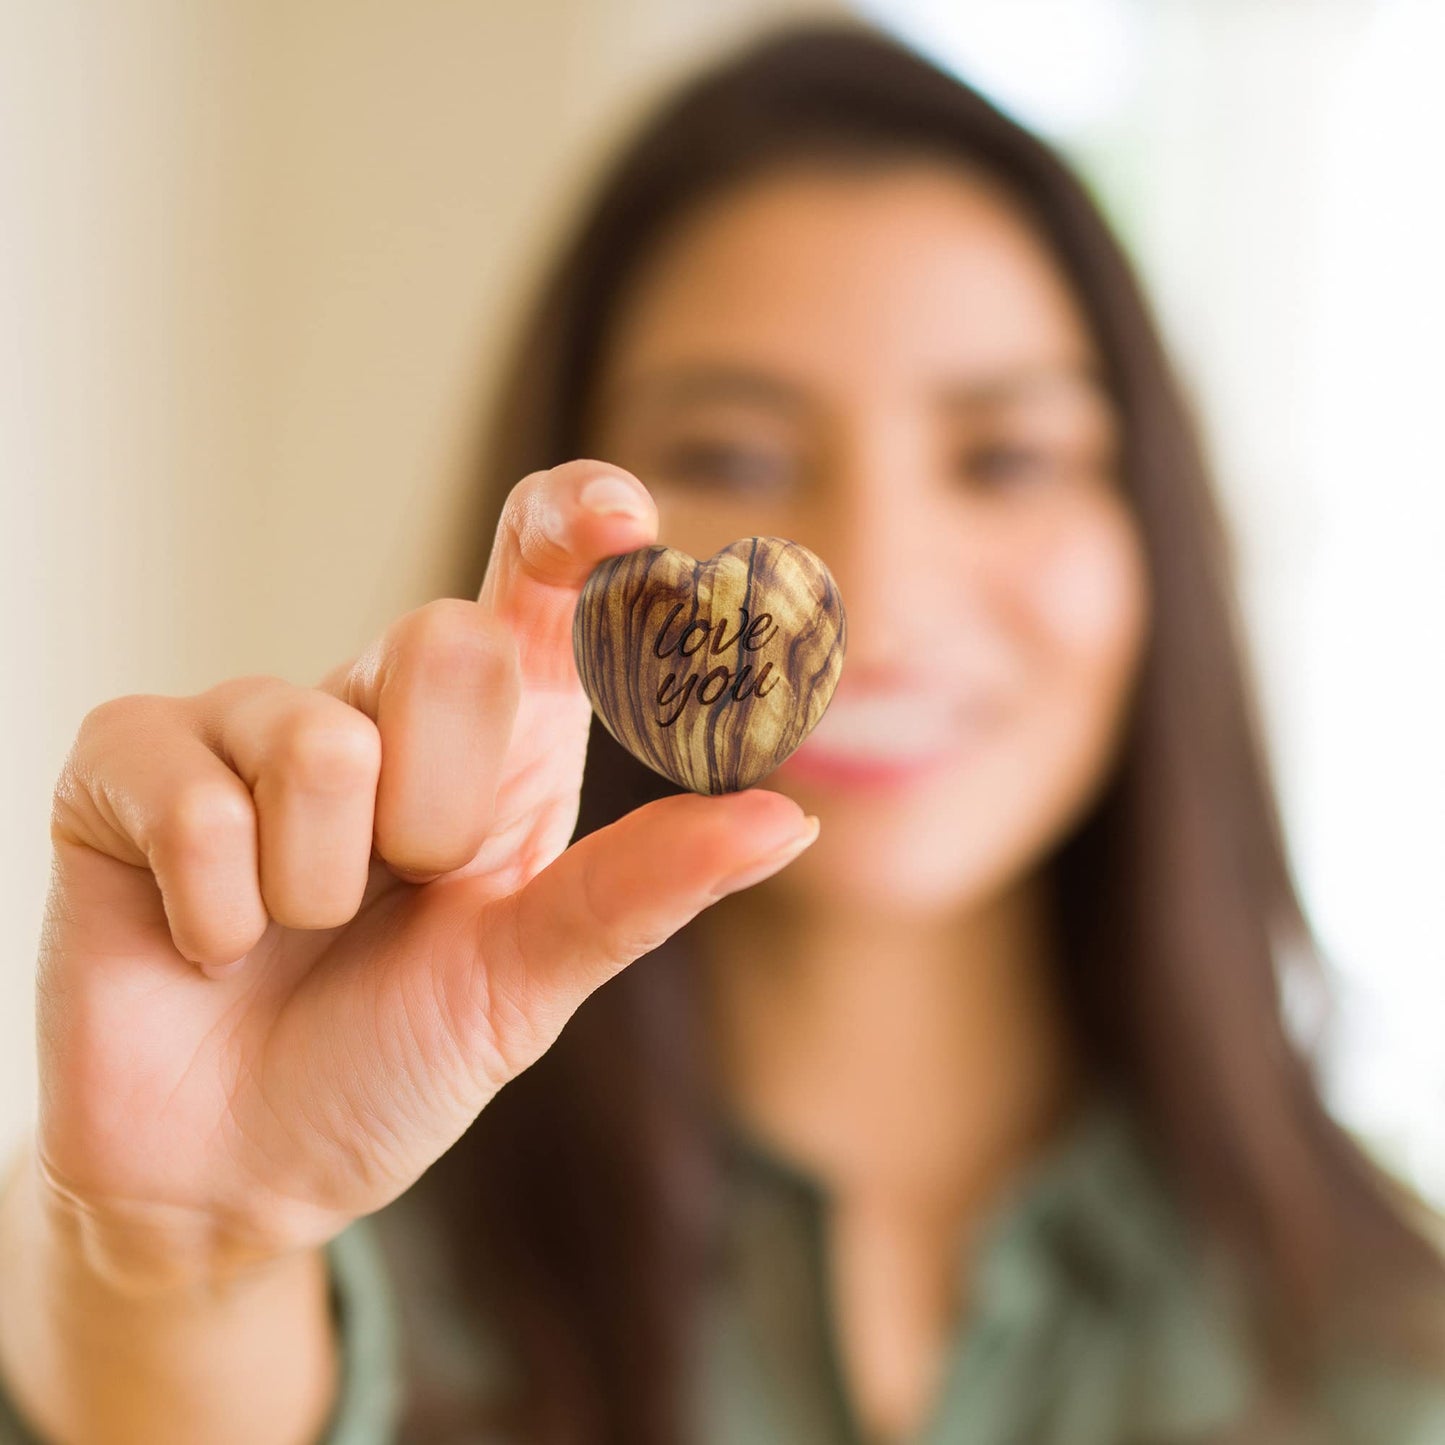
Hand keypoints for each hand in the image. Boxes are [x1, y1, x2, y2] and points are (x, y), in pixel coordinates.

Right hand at [33, 461, 819, 1293]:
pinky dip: (218, 911)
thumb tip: (787, 820)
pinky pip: (191, 798)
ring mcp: (245, 726)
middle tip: (406, 888)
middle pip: (447, 642)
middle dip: (442, 808)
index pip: (535, 583)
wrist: (239, 1171)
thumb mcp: (530, 981)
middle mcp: (377, 708)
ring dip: (322, 885)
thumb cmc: (395, 1059)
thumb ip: (643, 890)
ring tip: (297, 930)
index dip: (574, 528)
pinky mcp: (124, 764)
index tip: (622, 523)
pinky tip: (210, 942)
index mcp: (493, 741)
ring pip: (320, 740)